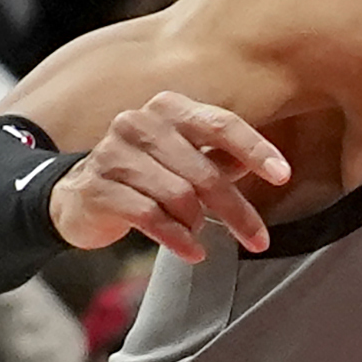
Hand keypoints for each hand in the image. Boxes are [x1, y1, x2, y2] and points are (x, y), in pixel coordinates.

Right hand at [56, 88, 291, 261]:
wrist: (78, 196)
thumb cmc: (146, 175)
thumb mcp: (186, 159)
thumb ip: (222, 158)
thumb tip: (266, 164)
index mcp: (169, 109)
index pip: (222, 124)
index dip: (256, 149)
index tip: (284, 176)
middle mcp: (139, 123)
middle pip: (205, 172)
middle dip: (237, 211)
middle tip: (259, 240)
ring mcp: (114, 154)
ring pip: (180, 196)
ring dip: (197, 223)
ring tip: (197, 232)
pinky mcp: (98, 187)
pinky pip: (150, 217)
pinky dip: (178, 238)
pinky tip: (192, 252)